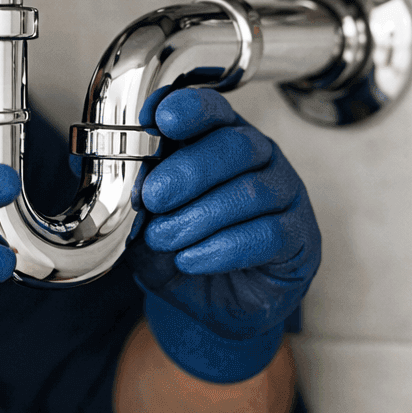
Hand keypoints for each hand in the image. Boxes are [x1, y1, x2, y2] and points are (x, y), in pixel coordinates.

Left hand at [128, 88, 319, 383]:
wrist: (220, 304)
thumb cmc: (188, 249)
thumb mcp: (149, 224)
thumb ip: (136, 200)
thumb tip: (112, 178)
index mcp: (220, 138)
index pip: (212, 109)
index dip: (186, 108)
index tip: (154, 118)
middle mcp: (259, 158)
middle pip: (235, 145)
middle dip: (187, 170)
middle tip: (152, 197)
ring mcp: (286, 195)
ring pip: (251, 192)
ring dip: (199, 217)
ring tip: (163, 239)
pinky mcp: (299, 237)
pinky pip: (268, 234)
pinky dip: (222, 248)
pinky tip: (191, 260)